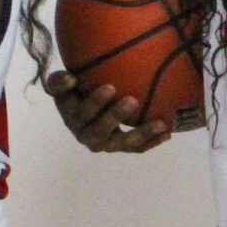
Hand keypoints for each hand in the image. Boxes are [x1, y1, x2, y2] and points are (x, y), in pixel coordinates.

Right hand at [46, 70, 170, 153]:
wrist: (81, 106)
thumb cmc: (73, 90)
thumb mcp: (62, 85)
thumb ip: (60, 81)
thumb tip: (70, 78)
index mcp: (72, 118)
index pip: (83, 113)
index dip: (95, 102)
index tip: (111, 86)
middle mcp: (86, 135)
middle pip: (101, 131)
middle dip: (116, 116)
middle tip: (132, 100)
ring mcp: (105, 144)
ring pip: (123, 143)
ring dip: (142, 134)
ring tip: (160, 123)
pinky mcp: (120, 147)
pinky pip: (136, 148)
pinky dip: (152, 142)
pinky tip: (167, 133)